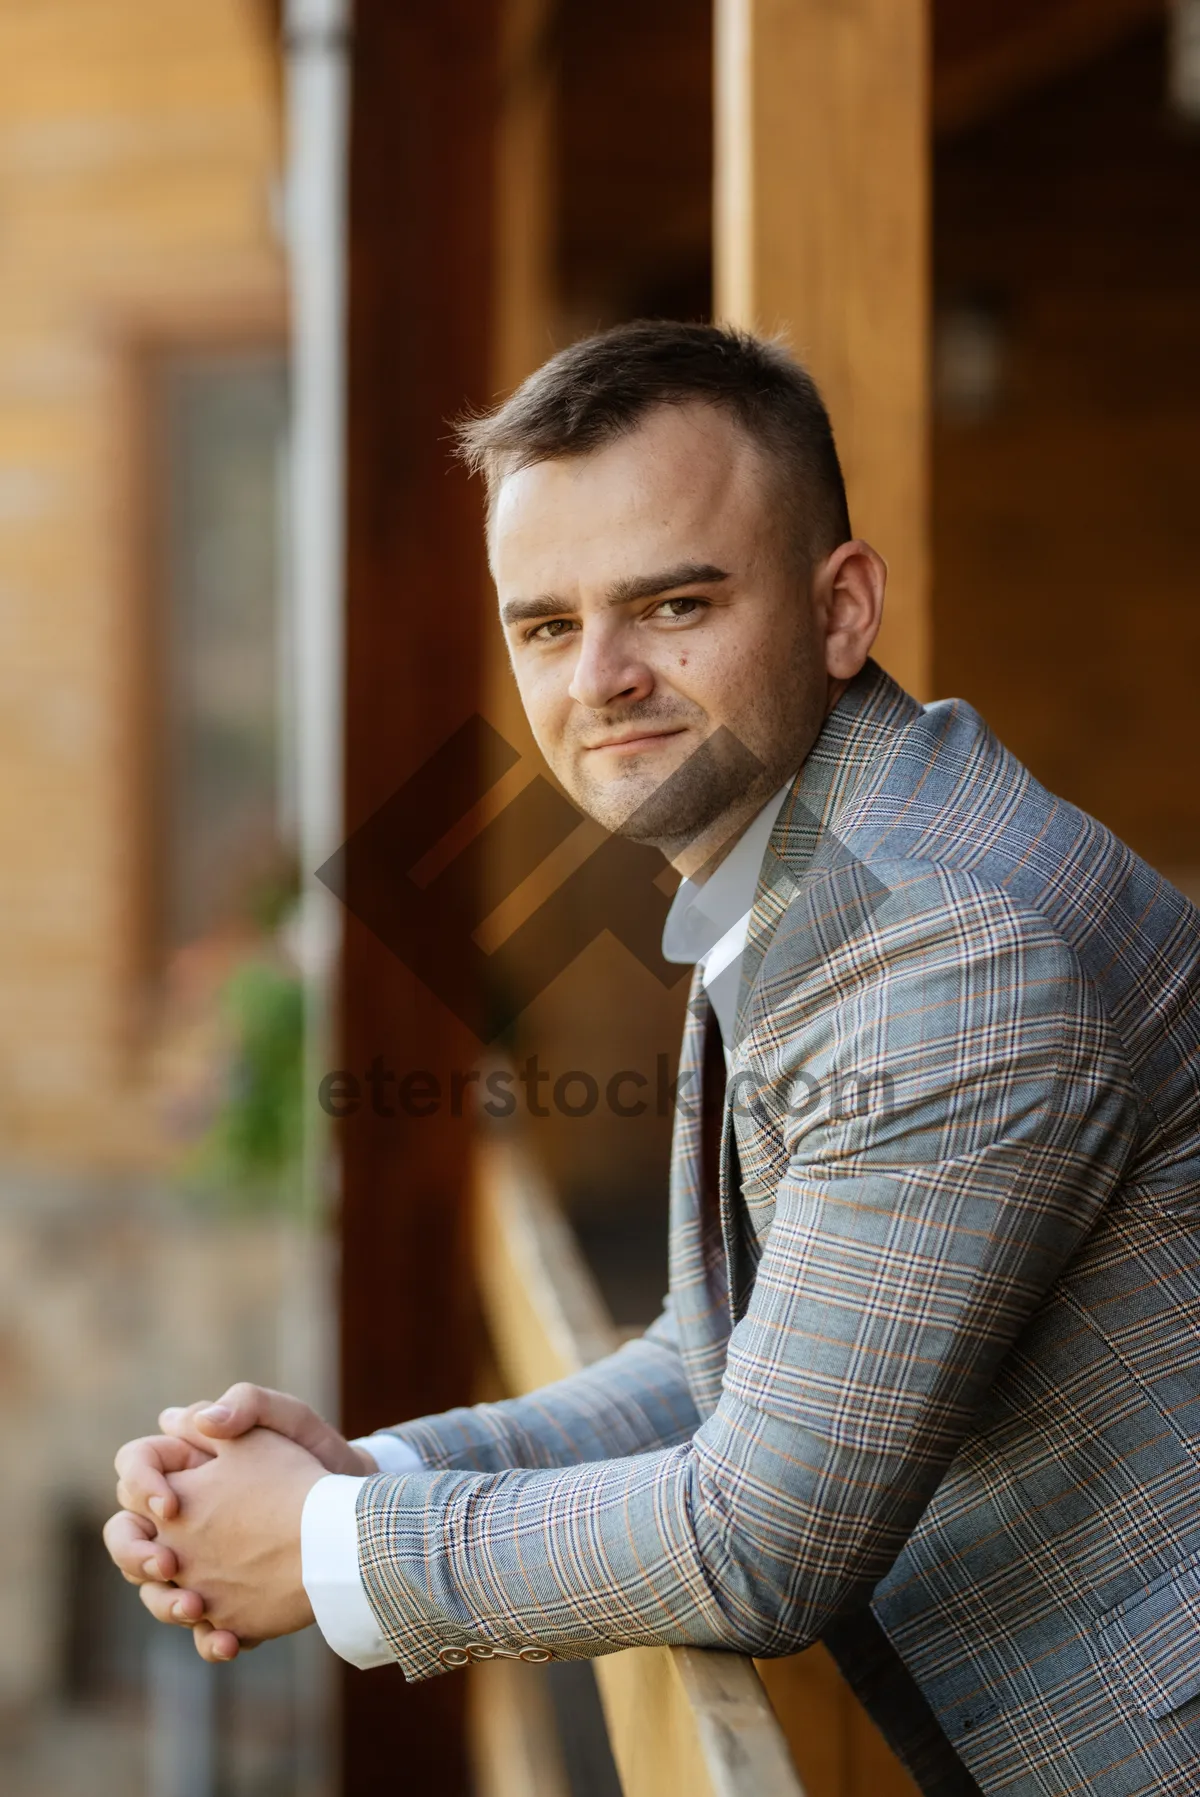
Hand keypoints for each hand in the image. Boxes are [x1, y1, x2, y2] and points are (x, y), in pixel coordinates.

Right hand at [105, 1386, 374, 1661]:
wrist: (354, 1515)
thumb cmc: (317, 1455)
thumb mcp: (288, 1420)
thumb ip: (245, 1404)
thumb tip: (199, 1419)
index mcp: (188, 1468)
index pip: (133, 1469)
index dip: (140, 1485)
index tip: (171, 1504)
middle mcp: (183, 1519)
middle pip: (127, 1539)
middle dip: (135, 1555)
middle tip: (169, 1565)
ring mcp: (200, 1566)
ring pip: (156, 1593)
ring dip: (166, 1605)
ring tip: (197, 1608)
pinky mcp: (226, 1603)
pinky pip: (202, 1630)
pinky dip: (210, 1641)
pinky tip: (229, 1643)